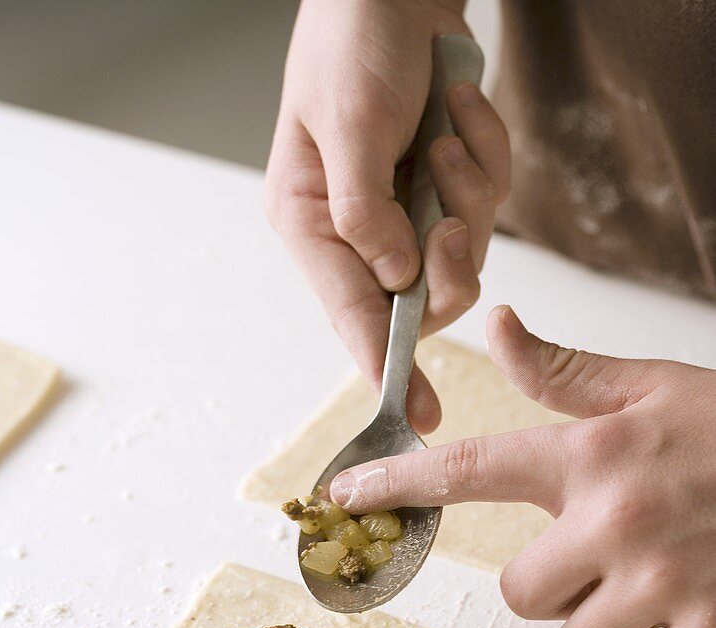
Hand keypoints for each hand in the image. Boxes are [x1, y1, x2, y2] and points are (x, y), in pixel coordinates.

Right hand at [265, 0, 509, 432]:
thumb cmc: (350, 40)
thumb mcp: (348, 124)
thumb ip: (367, 210)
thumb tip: (394, 280)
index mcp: (312, 224)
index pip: (352, 317)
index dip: (385, 368)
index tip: (419, 416)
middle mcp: (357, 230)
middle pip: (421, 297)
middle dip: (449, 258)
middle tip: (449, 215)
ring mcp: (405, 209)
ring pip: (462, 253)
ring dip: (468, 193)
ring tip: (445, 132)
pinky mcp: (445, 184)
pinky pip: (486, 202)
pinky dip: (485, 155)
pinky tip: (457, 109)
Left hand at [330, 305, 715, 627]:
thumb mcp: (652, 386)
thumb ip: (565, 371)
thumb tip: (499, 326)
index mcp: (592, 454)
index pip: (468, 468)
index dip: (395, 481)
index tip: (341, 495)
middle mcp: (616, 519)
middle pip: (519, 592)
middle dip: (548, 584)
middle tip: (599, 557)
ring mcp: (665, 581)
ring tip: (644, 588)